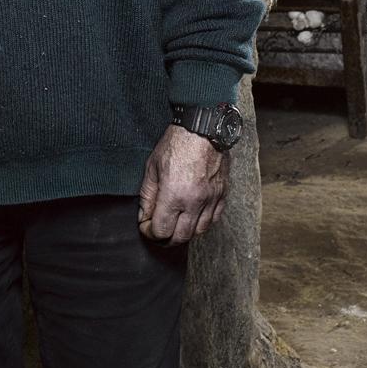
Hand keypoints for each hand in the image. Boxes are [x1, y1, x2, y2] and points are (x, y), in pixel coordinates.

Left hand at [138, 124, 228, 245]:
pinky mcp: (222, 194)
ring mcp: (211, 199)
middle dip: (165, 239)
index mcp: (174, 195)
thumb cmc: (176, 144)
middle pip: (179, 237)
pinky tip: (193, 216)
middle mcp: (194, 202)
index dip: (149, 232)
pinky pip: (214, 219)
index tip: (145, 225)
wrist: (203, 128)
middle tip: (158, 231)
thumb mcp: (152, 166)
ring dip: (184, 232)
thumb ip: (147, 194)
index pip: (160, 230)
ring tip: (175, 224)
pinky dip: (202, 223)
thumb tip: (144, 215)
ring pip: (198, 232)